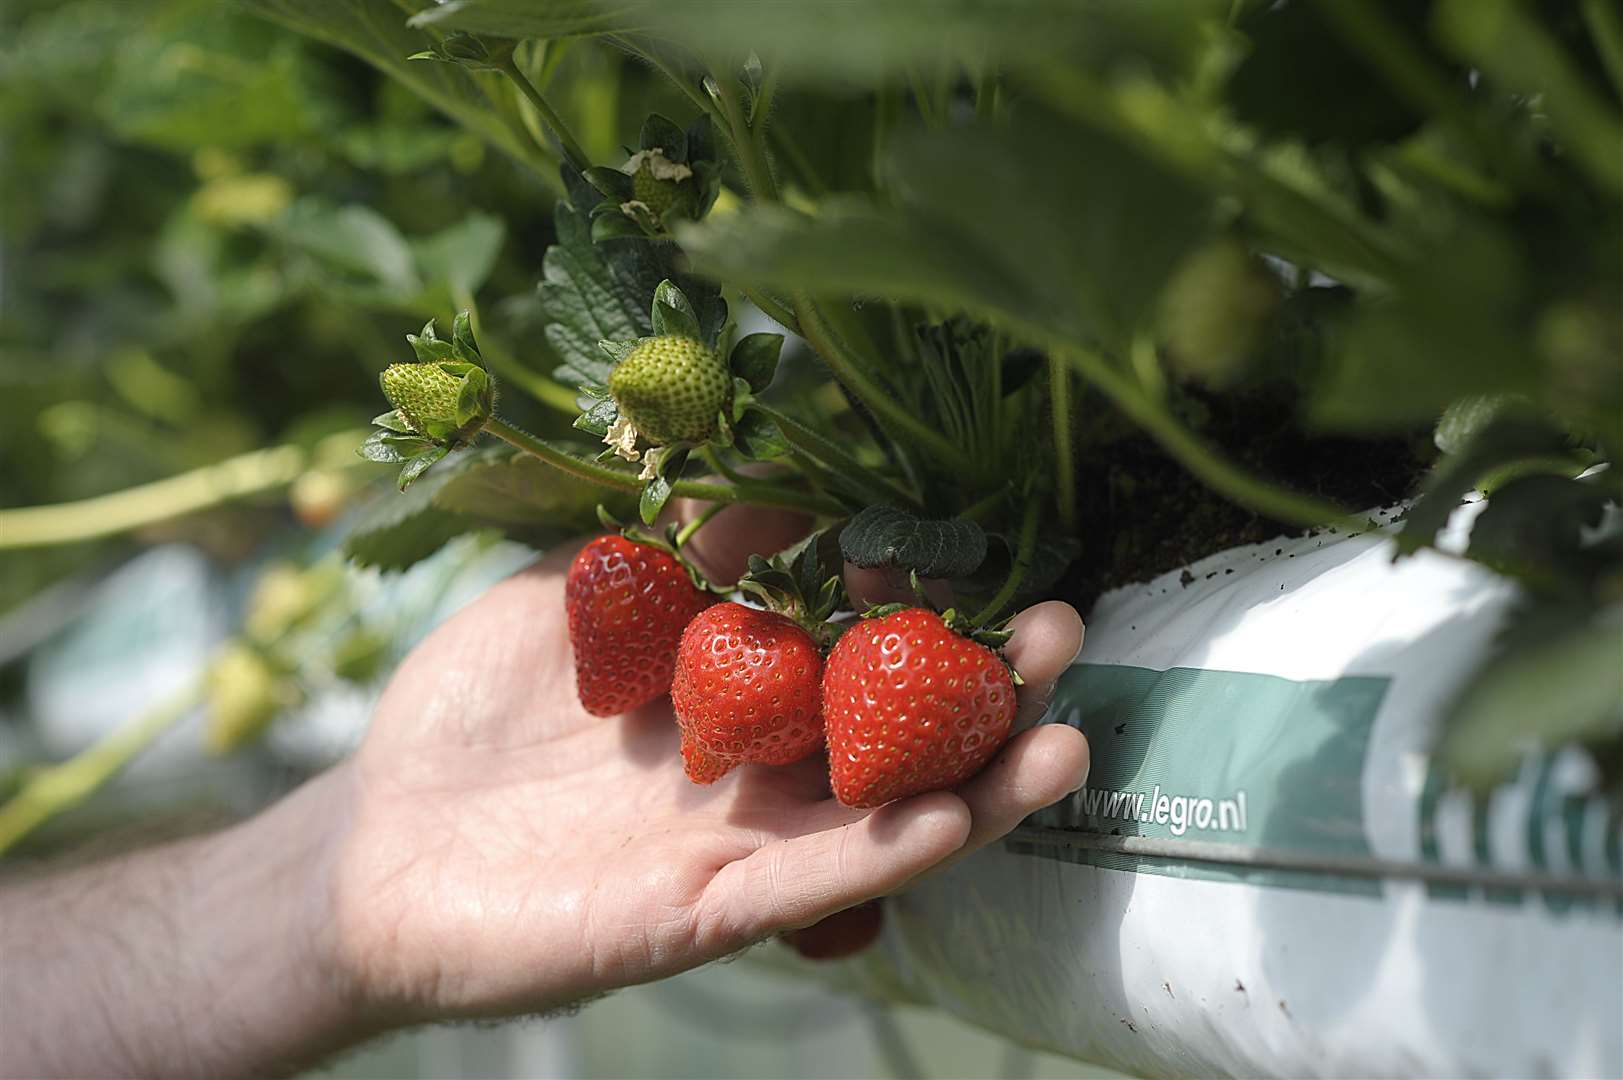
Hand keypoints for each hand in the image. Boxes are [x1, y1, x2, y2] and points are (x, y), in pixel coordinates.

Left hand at [324, 503, 1088, 1023]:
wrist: (371, 845)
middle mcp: (754, 773)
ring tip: (1065, 738)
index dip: (918, 604)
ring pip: (881, 818)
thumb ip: (670, 551)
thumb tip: (768, 482)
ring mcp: (735, 846)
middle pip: (896, 732)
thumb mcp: (568, 598)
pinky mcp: (698, 913)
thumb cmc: (466, 718)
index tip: (972, 550)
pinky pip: (809, 883)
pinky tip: (957, 817)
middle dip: (983, 688)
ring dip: (979, 785)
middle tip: (1063, 632)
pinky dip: (885, 855)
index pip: (853, 647)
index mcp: (731, 696)